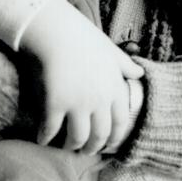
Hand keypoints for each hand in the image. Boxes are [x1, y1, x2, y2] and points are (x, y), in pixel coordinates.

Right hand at [19, 0, 143, 154]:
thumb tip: (140, 72)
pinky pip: (50, 130)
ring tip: (65, 146)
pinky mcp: (54, 104)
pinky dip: (44, 138)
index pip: (120, 123)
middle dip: (92, 147)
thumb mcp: (111, 50)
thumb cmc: (83, 37)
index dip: (114, 138)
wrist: (55, 30)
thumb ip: (126, 65)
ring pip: (77, 138)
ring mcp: (77, 104)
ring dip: (71, 146)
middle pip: (100, 135)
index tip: (107, 144)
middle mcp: (99, 100)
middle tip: (85, 150)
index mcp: (114, 89)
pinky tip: (41, 140)